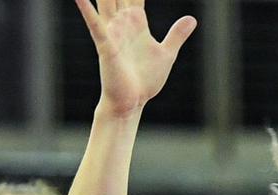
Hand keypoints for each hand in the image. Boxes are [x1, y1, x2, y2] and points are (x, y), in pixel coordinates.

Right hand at [75, 0, 196, 117]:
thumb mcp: (167, 53)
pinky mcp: (105, 44)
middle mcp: (120, 21)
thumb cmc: (145, 79)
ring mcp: (111, 31)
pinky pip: (94, 23)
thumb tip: (191, 19)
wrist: (132, 101)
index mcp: (135, 21)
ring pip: (103, 0)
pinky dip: (86, 8)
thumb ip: (177, 34)